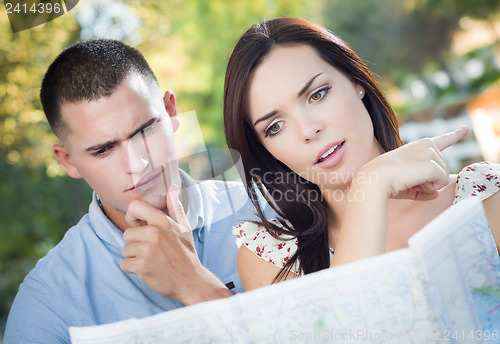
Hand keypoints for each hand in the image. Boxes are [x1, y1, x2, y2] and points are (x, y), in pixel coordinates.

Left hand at [120, 187, 231, 304]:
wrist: (190, 281)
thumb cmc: (186, 253)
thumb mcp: (184, 227)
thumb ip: (175, 207)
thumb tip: (172, 188)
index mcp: (163, 221)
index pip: (134, 207)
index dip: (133, 216)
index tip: (139, 226)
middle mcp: (154, 233)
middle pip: (127, 233)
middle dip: (136, 242)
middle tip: (152, 250)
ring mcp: (147, 250)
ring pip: (125, 249)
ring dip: (134, 256)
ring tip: (152, 260)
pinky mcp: (141, 267)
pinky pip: (124, 264)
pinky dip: (133, 269)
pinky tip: (148, 269)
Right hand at [357, 127, 467, 200]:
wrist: (375, 178)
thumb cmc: (385, 181)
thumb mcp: (407, 183)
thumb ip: (423, 189)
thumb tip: (436, 194)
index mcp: (418, 146)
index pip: (441, 140)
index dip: (455, 136)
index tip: (465, 129)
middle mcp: (427, 145)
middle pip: (443, 170)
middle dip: (430, 181)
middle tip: (409, 180)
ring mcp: (430, 153)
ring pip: (443, 177)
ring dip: (429, 185)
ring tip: (410, 180)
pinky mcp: (431, 164)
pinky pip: (441, 182)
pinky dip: (430, 187)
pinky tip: (415, 183)